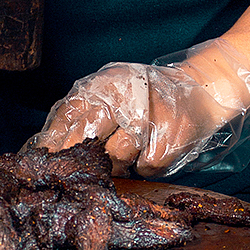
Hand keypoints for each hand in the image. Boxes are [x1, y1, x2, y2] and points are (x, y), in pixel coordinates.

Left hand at [38, 38, 249, 175]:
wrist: (202, 90)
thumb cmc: (150, 96)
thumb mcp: (116, 91)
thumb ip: (86, 111)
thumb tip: (49, 147)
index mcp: (109, 83)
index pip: (72, 112)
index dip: (56, 138)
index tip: (47, 157)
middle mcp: (128, 98)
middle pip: (90, 136)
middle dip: (83, 155)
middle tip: (81, 165)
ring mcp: (150, 120)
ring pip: (116, 157)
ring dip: (118, 162)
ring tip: (129, 150)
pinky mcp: (169, 141)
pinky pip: (144, 167)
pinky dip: (145, 165)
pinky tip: (152, 150)